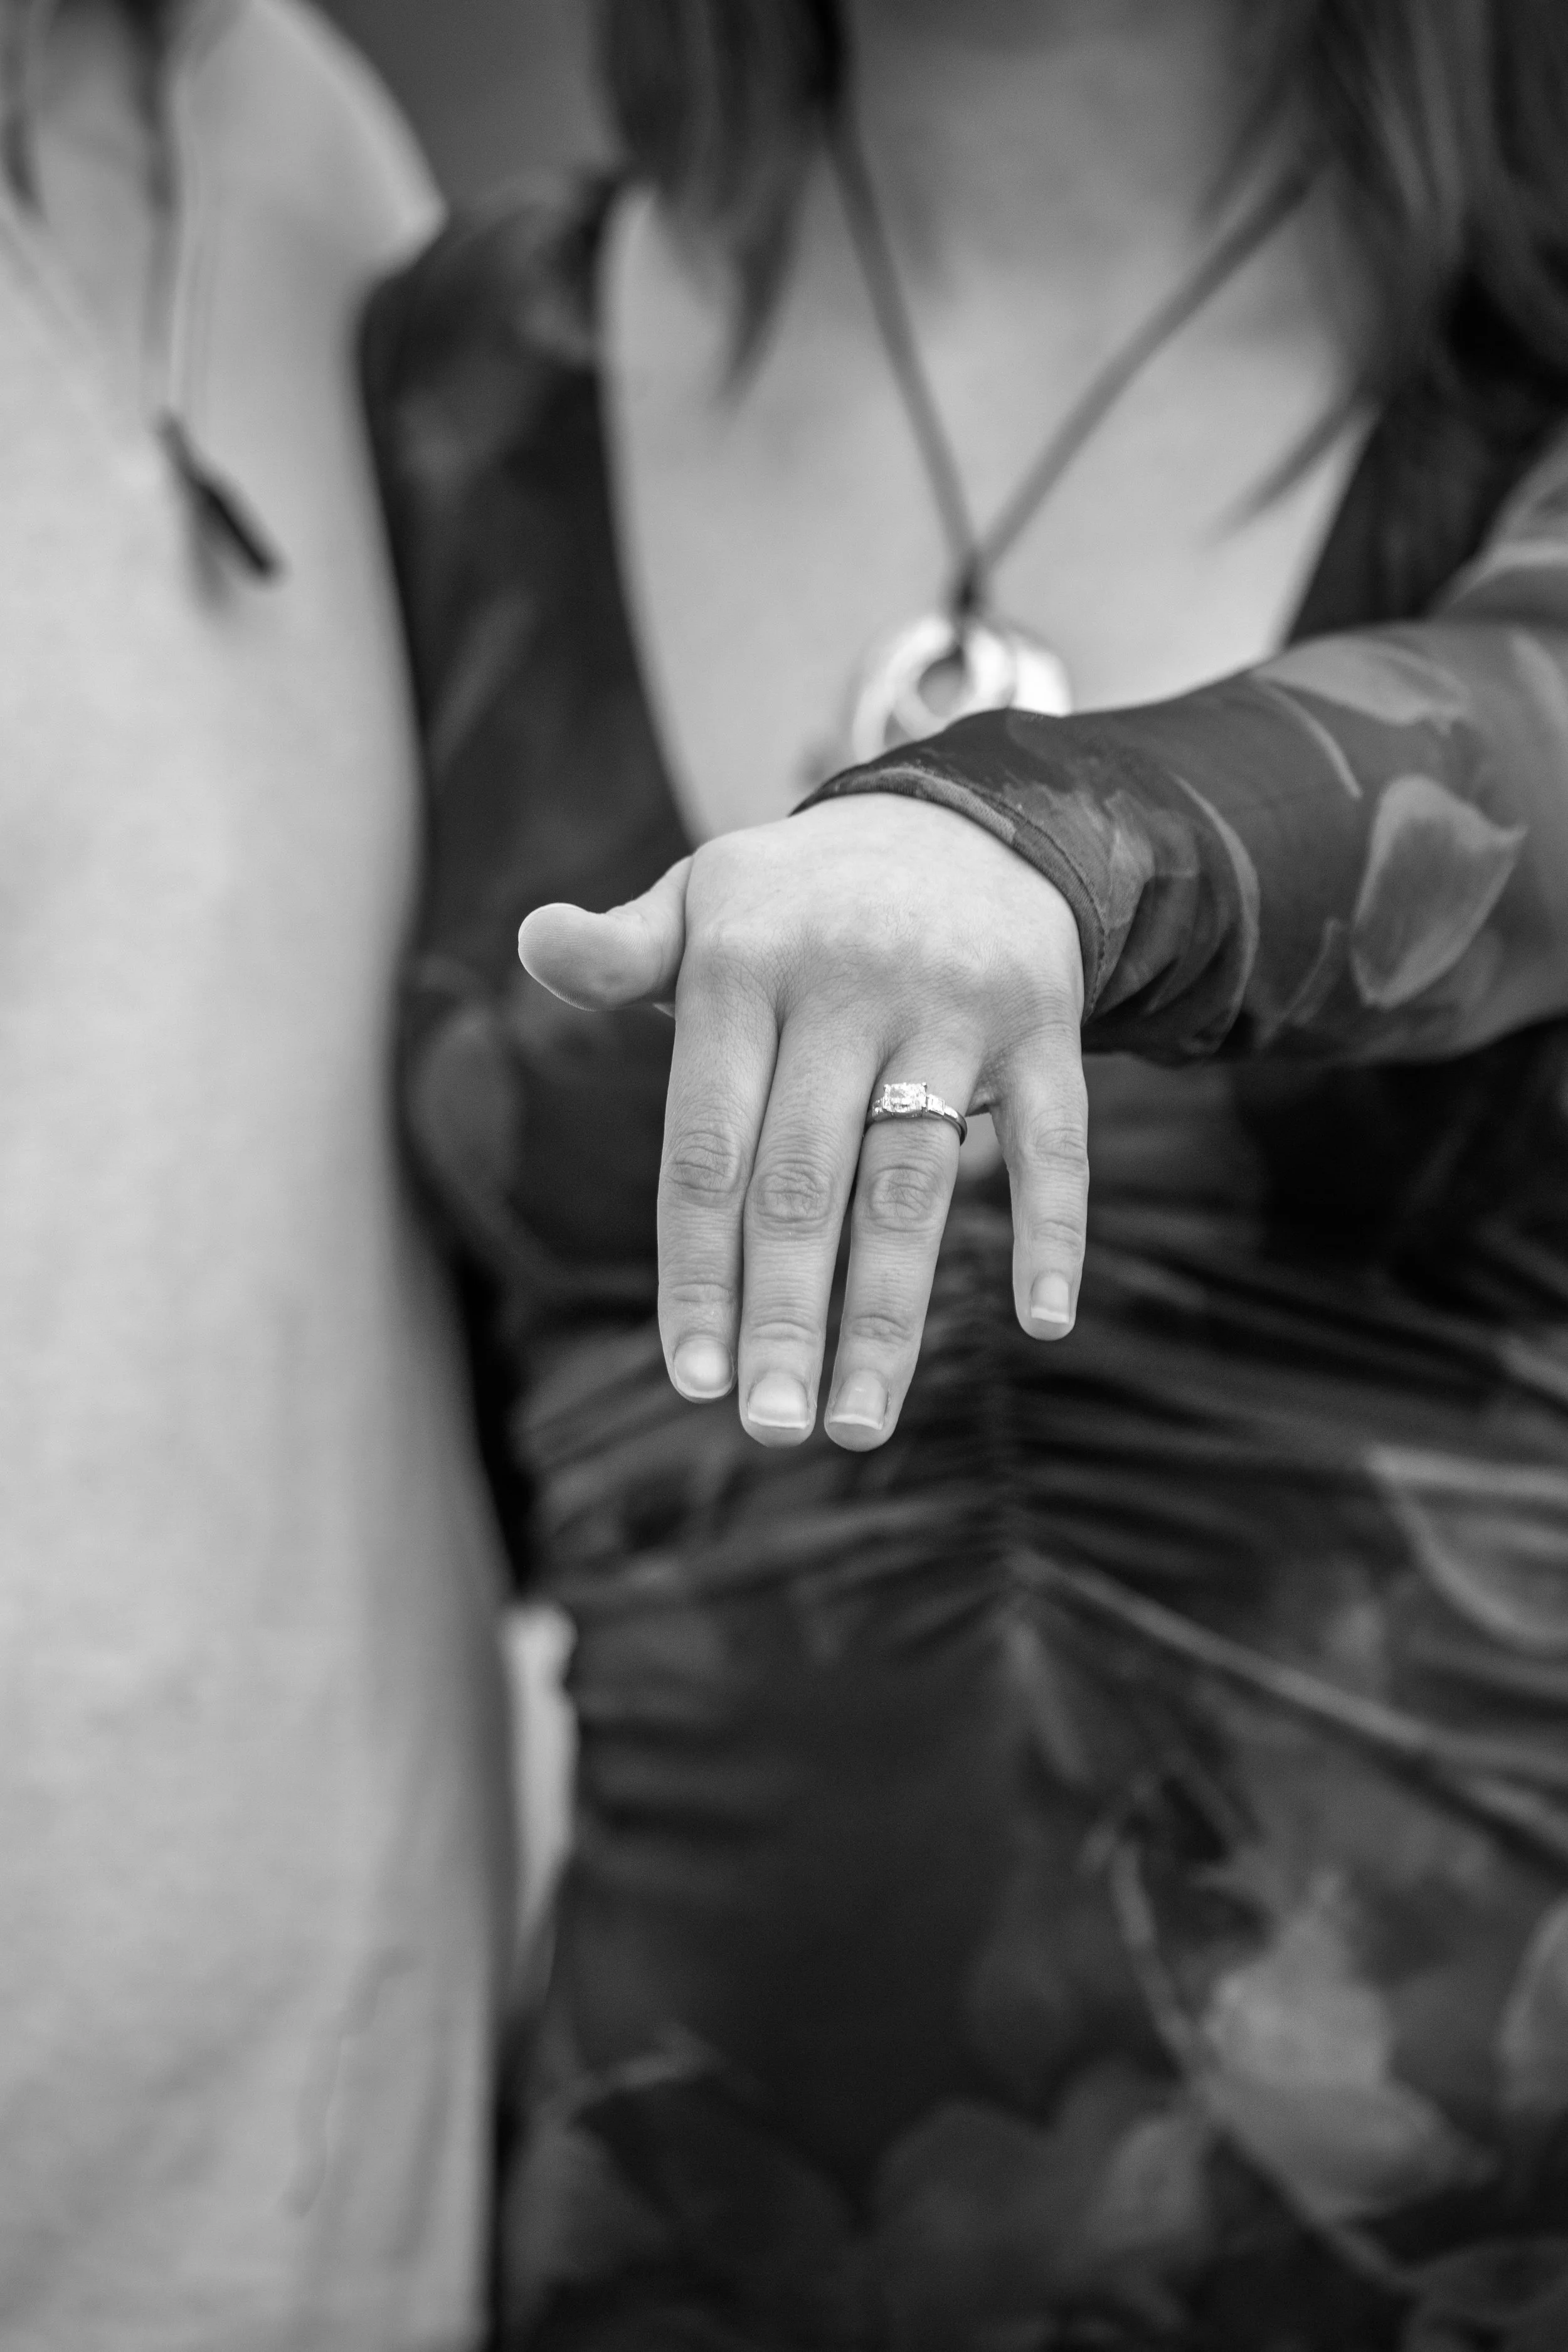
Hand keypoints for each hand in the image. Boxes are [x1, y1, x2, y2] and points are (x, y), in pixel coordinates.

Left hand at [518, 793, 1086, 1449]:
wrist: (966, 817)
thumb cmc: (801, 902)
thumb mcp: (701, 901)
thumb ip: (620, 953)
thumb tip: (532, 941)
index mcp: (741, 962)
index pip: (708, 1147)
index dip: (698, 1269)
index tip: (692, 1380)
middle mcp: (846, 982)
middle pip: (805, 1182)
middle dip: (784, 1316)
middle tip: (771, 1427)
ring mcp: (951, 1004)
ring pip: (914, 1182)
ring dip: (891, 1314)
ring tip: (861, 1423)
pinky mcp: (1044, 1021)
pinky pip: (1058, 1139)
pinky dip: (1054, 1230)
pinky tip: (1042, 1324)